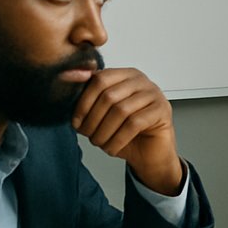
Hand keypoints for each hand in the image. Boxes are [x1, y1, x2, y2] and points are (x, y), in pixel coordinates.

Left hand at [73, 67, 183, 194]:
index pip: (99, 79)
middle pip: (109, 96)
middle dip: (93, 120)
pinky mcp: (162, 110)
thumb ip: (86, 98)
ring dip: (104, 132)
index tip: (76, 122)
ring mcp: (154, 94)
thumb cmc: (124, 132)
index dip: (83, 103)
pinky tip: (112, 148)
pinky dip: (118, 139)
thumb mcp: (100, 114)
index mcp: (124, 75)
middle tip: (89, 136)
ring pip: (121, 110)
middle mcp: (140, 80)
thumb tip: (66, 81)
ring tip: (100, 143)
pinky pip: (134, 123)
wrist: (148, 153)